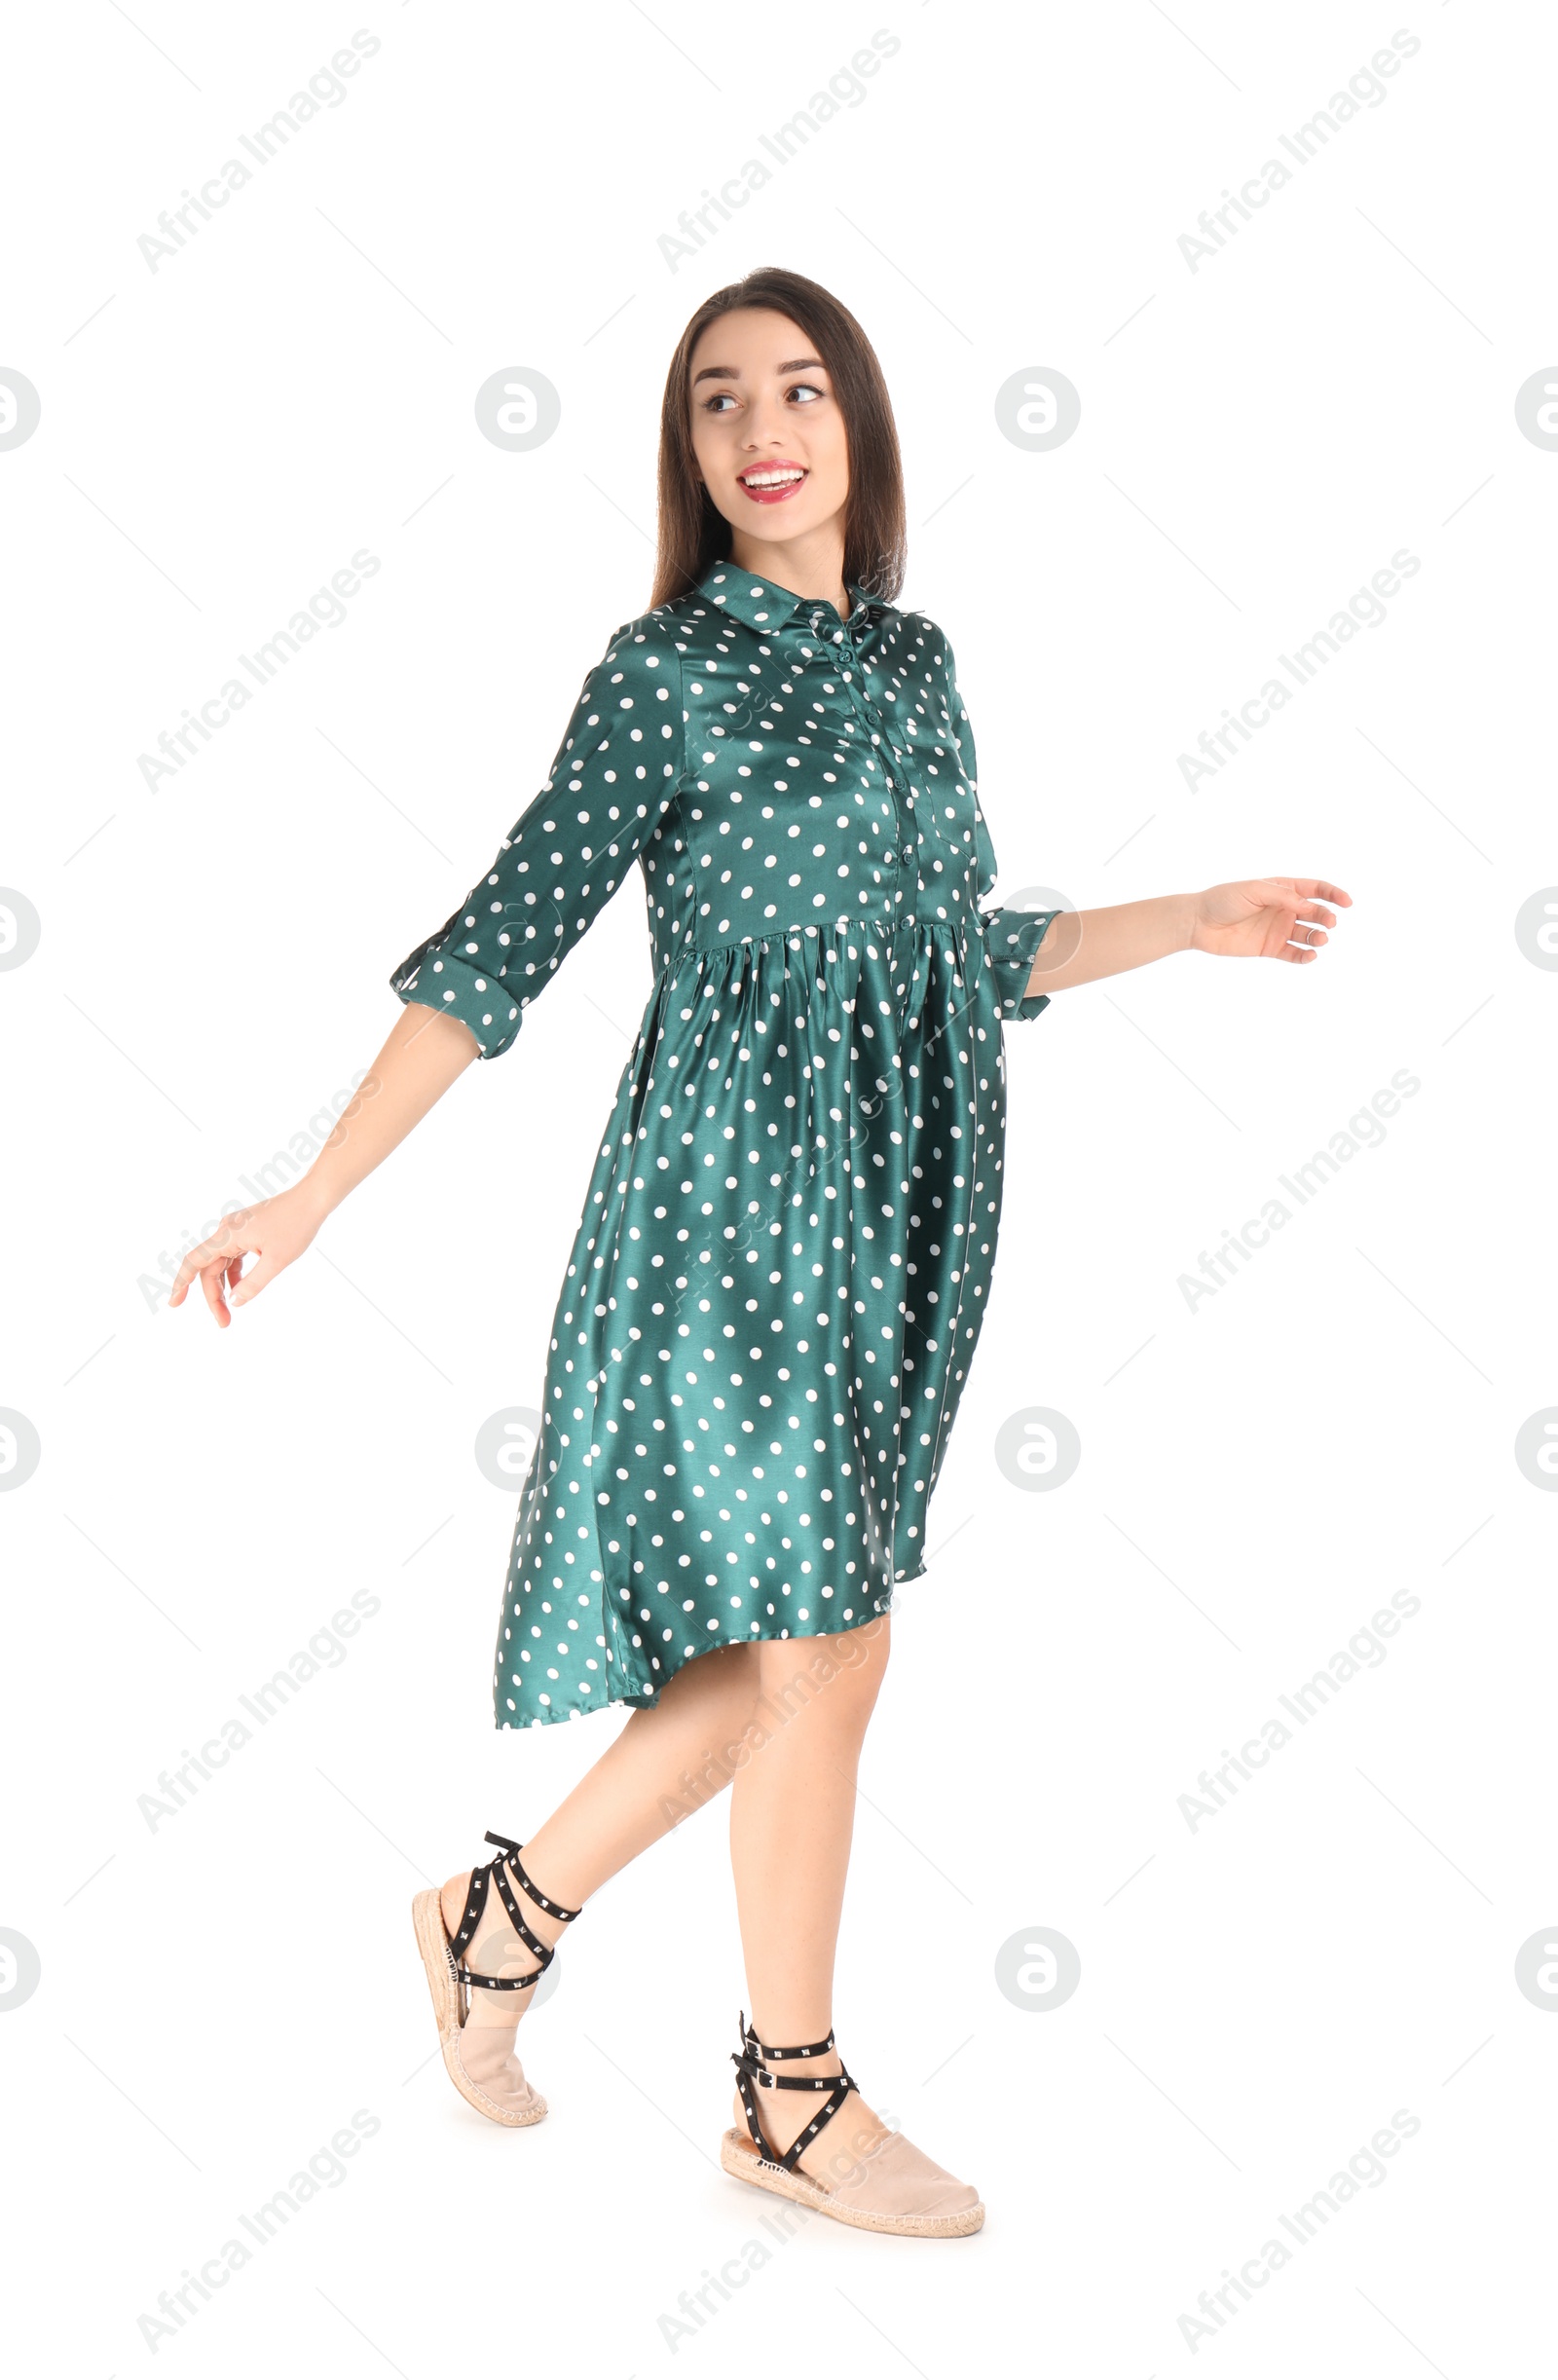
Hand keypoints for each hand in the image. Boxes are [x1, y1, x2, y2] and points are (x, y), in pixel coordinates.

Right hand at [167, 1183, 327, 1328]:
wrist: (311, 1200)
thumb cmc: (296, 1226)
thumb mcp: (276, 1261)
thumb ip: (252, 1284)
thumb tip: (233, 1302)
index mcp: (227, 1235)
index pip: (194, 1261)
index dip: (181, 1283)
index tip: (174, 1304)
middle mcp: (226, 1231)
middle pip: (209, 1269)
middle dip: (213, 1297)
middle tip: (224, 1323)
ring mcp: (235, 1230)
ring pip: (220, 1264)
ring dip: (223, 1288)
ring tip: (230, 1312)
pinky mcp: (245, 1231)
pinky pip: (232, 1257)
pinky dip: (234, 1275)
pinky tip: (240, 1290)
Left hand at [1187, 877, 1351, 962]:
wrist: (1199, 923)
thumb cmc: (1224, 900)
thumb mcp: (1254, 890)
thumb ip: (1282, 896)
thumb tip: (1308, 905)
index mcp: (1282, 889)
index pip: (1315, 889)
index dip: (1334, 894)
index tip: (1347, 903)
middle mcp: (1284, 909)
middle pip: (1316, 913)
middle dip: (1327, 917)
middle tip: (1330, 923)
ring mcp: (1278, 929)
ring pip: (1307, 934)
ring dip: (1318, 937)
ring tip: (1320, 940)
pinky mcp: (1270, 948)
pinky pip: (1293, 953)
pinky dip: (1304, 956)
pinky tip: (1310, 956)